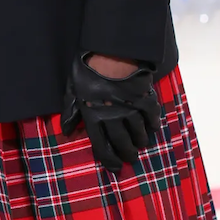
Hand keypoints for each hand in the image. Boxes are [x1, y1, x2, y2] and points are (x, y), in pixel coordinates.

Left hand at [62, 53, 162, 172]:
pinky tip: (152, 127)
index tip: (115, 168)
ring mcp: (131, 110)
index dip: (109, 160)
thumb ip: (71, 110)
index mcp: (94, 116)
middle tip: (131, 158)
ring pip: (139, 134)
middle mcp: (113, 118)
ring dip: (140, 142)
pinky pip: (152, 118)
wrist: (112, 51)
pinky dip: (153, 124)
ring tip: (140, 144)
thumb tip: (66, 131)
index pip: (101, 146)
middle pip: (123, 144)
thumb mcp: (73, 88)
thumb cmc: (88, 68)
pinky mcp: (146, 100)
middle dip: (127, 154)